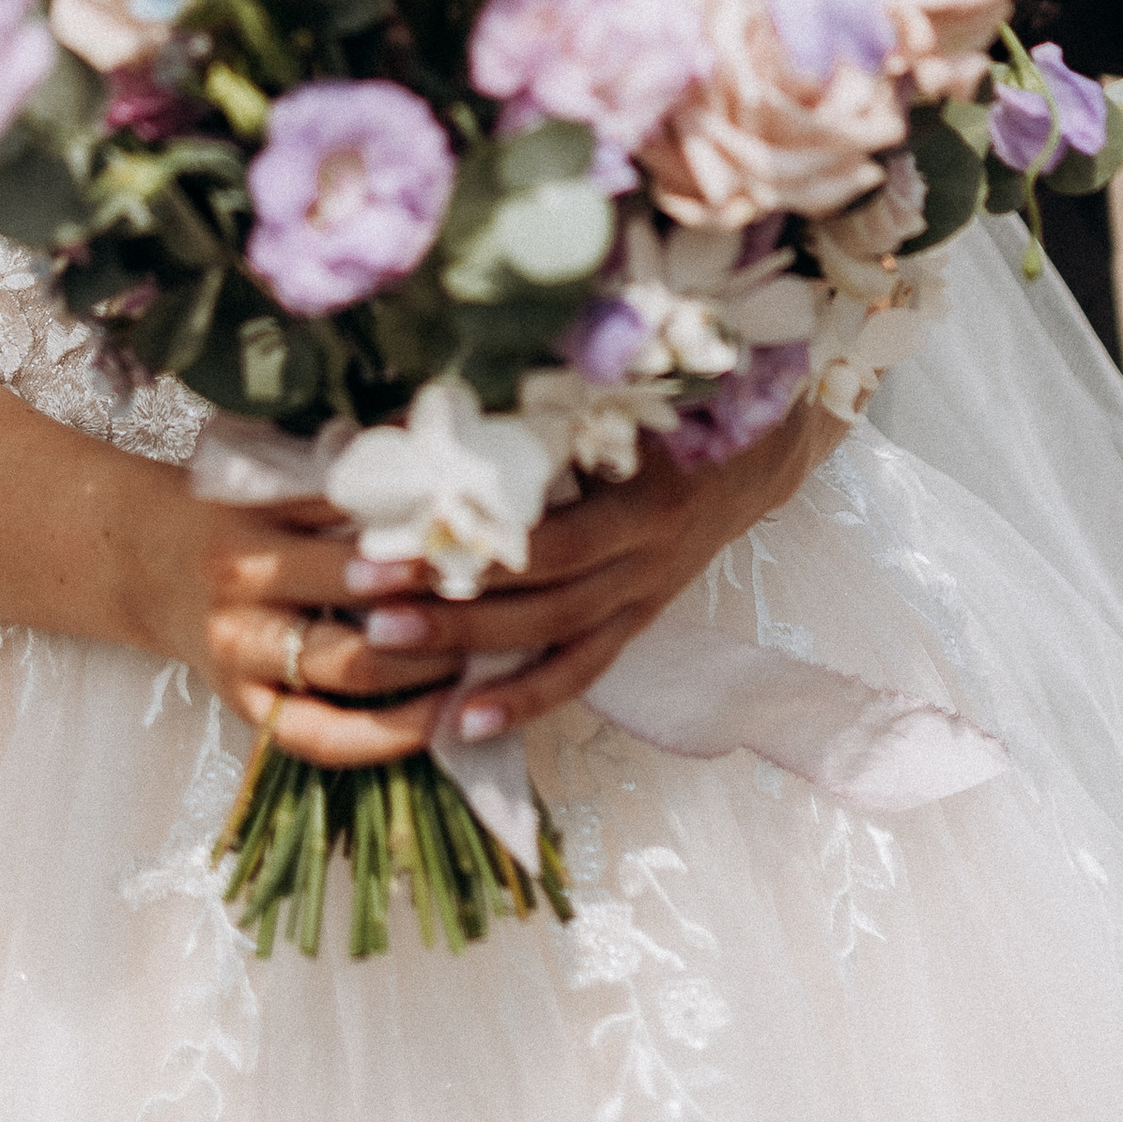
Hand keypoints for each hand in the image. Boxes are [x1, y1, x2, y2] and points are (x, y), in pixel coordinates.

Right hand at [127, 487, 467, 770]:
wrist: (146, 561)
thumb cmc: (229, 511)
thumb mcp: (274, 483)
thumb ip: (348, 478)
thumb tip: (438, 456)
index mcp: (252, 531)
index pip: (349, 540)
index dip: (416, 540)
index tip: (474, 540)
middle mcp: (242, 596)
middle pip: (354, 604)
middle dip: (430, 606)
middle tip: (491, 599)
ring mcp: (242, 659)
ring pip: (348, 672)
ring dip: (424, 665)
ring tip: (479, 649)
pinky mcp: (247, 709)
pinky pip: (323, 738)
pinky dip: (385, 737)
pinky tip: (438, 719)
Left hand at [347, 400, 845, 741]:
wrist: (757, 454)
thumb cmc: (674, 409)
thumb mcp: (618, 399)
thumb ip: (536, 412)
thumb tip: (429, 414)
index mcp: (646, 497)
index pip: (550, 538)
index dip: (473, 544)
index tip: (390, 533)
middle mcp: (648, 556)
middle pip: (541, 596)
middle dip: (450, 600)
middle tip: (364, 597)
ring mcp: (645, 595)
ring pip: (555, 639)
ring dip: (468, 649)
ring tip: (384, 647)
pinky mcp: (640, 620)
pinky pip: (581, 671)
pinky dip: (523, 698)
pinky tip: (461, 722)